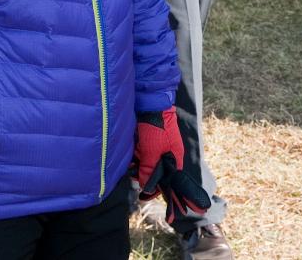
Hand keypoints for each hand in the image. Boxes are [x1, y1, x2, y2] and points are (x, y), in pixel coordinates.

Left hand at [134, 108, 211, 222]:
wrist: (151, 102)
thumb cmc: (156, 127)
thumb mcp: (152, 152)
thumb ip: (149, 171)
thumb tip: (145, 187)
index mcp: (174, 158)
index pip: (168, 182)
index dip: (157, 191)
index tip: (145, 198)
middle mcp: (166, 154)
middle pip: (155, 174)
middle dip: (144, 178)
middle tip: (133, 177)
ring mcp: (156, 147)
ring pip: (146, 165)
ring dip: (137, 167)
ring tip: (128, 166)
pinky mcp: (147, 141)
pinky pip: (140, 155)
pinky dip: (134, 157)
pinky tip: (128, 156)